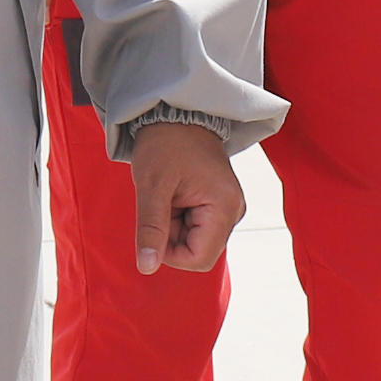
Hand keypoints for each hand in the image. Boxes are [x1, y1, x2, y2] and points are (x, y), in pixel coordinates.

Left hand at [130, 121, 243, 276]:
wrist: (175, 113)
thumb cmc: (165, 144)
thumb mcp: (152, 186)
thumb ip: (151, 228)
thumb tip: (147, 267)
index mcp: (224, 208)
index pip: (199, 259)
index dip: (170, 253)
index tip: (155, 224)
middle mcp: (233, 211)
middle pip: (198, 251)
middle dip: (172, 236)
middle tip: (162, 202)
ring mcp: (228, 207)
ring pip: (195, 240)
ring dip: (174, 226)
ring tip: (168, 194)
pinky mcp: (219, 203)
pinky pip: (197, 226)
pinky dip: (179, 217)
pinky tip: (175, 194)